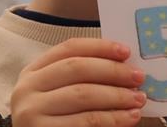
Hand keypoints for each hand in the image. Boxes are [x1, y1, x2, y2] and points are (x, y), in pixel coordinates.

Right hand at [10, 38, 147, 125]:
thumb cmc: (54, 120)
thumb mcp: (57, 93)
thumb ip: (83, 78)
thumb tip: (125, 66)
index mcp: (33, 70)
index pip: (70, 48)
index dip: (100, 47)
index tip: (126, 51)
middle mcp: (28, 87)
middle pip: (77, 68)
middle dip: (113, 71)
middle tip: (138, 77)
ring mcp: (32, 111)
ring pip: (83, 94)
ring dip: (116, 96)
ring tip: (138, 99)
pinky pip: (84, 121)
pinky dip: (111, 119)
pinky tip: (128, 118)